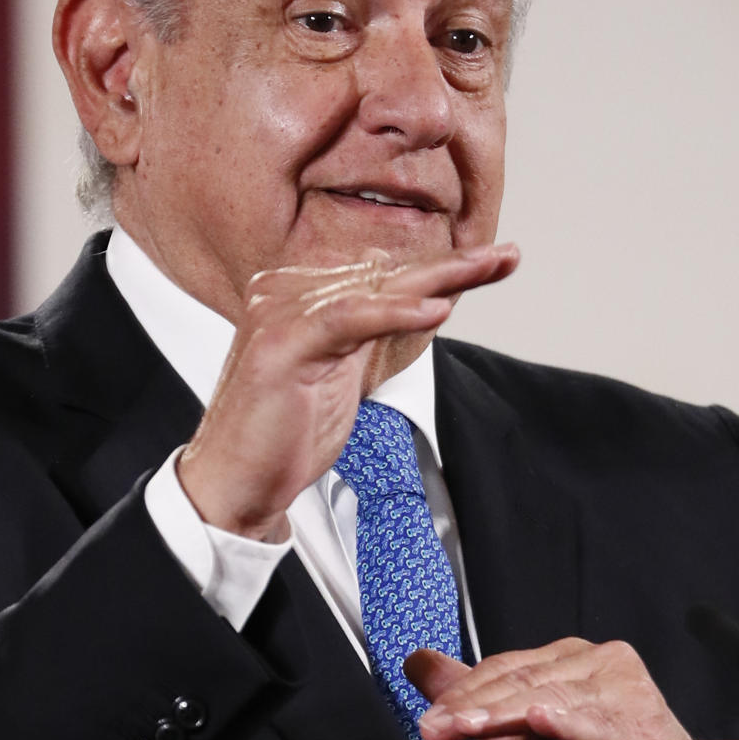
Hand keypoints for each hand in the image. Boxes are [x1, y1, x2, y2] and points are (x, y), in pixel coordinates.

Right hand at [177, 243, 518, 539]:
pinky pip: (348, 317)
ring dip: (438, 278)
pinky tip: (435, 309)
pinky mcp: (282, 342)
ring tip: (487, 267)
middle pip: (385, 273)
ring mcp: (281, 312)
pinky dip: (394, 313)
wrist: (232, 484)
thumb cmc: (282, 436)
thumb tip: (418, 303)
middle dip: (453, 265)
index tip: (494, 262)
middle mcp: (286, 291)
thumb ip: (369, 335)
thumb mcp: (340, 374)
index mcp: (297, 294)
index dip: (441, 268)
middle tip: (506, 256)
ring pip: (374, 287)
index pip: (382, 274)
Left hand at [405, 638, 691, 739]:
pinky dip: (567, 722)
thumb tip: (417, 662)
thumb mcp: (519, 734)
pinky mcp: (643, 721)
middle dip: (471, 706)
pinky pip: (595, 722)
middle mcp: (602, 662)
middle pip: (523, 680)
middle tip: (434, 728)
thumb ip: (472, 698)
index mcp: (575, 660)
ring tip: (462, 727)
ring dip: (499, 715)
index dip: (464, 693)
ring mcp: (624, 687)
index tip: (430, 721)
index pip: (508, 667)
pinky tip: (542, 721)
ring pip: (547, 697)